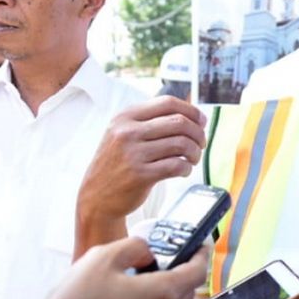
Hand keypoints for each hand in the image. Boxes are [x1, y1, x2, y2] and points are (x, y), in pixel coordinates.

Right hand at [30, 235, 207, 298]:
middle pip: (186, 289)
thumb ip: (134, 247)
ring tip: (146, 268)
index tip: (202, 243)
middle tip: (173, 252)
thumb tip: (147, 252)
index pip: (197, 272)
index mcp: (162, 293)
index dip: (202, 254)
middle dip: (185, 269)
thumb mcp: (103, 258)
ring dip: (167, 285)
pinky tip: (128, 291)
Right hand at [77, 97, 206, 225]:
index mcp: (126, 116)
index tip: (202, 122)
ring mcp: (133, 153)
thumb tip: (195, 115)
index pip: (168, 102)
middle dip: (198, 133)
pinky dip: (187, 168)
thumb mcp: (124, 133)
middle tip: (201, 144)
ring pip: (181, 144)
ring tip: (193, 158)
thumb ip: (152, 121)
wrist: (96, 195)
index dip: (191, 111)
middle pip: (179, 122)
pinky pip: (176, 165)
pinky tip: (184, 170)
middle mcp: (127, 132)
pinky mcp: (140, 175)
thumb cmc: (119, 162)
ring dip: (195, 152)